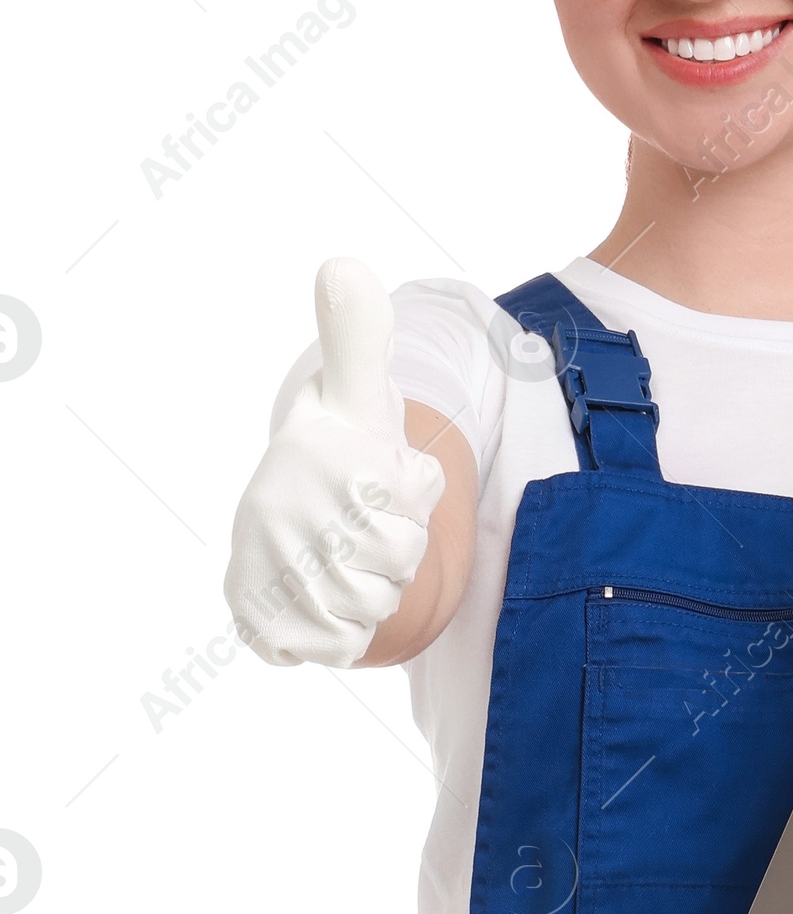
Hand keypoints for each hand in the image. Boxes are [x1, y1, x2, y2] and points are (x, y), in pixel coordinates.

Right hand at [224, 258, 444, 667]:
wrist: (287, 519)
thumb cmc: (339, 450)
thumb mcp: (358, 390)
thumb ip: (359, 334)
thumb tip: (342, 267)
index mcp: (310, 461)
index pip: (406, 512)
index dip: (410, 501)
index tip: (380, 478)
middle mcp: (278, 517)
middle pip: (394, 565)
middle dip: (397, 551)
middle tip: (368, 524)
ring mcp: (267, 574)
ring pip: (372, 609)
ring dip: (377, 592)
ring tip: (350, 559)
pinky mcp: (261, 626)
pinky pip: (341, 647)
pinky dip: (349, 633)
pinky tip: (331, 598)